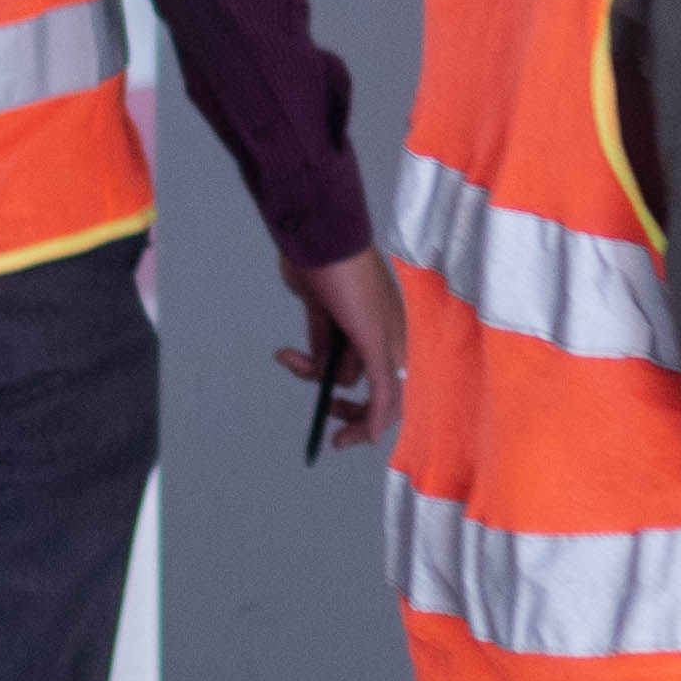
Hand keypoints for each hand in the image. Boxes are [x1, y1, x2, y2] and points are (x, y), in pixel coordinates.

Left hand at [278, 248, 404, 445]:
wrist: (318, 240)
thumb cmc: (352, 284)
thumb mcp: (374, 339)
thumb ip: (381, 388)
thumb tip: (376, 435)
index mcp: (397, 343)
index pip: (391, 397)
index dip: (370, 422)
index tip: (342, 440)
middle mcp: (377, 338)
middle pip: (364, 389)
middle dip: (342, 404)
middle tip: (324, 416)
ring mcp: (349, 328)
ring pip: (334, 370)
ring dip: (312, 372)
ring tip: (292, 359)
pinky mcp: (324, 319)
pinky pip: (316, 352)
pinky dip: (299, 358)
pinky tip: (284, 353)